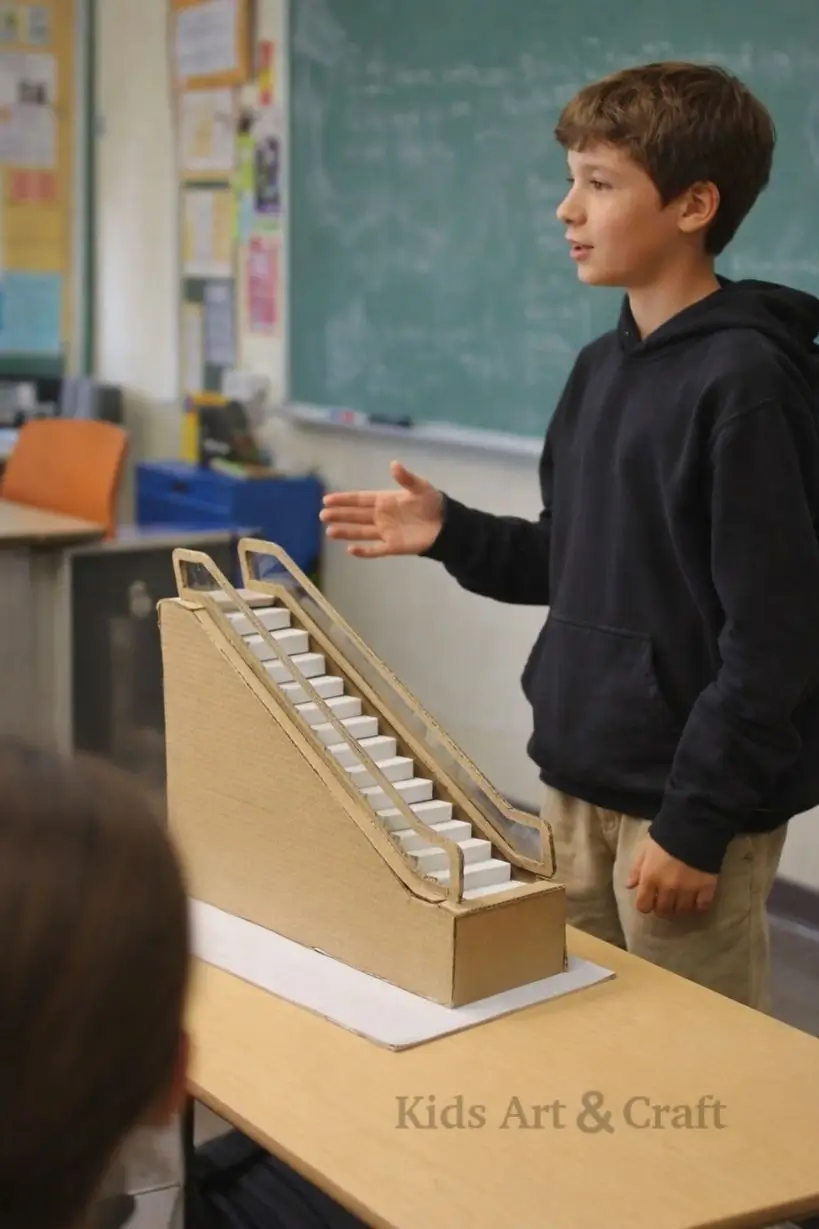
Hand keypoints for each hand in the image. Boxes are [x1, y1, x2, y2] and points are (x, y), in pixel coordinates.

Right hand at [320, 461, 443, 558]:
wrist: (446, 524)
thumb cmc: (432, 503)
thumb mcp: (420, 487)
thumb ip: (405, 478)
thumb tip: (393, 464)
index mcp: (384, 500)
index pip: (360, 500)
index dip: (344, 499)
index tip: (327, 499)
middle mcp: (381, 516)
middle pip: (356, 516)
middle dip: (340, 515)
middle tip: (322, 515)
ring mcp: (385, 532)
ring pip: (361, 532)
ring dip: (346, 532)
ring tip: (329, 531)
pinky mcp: (393, 547)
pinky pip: (375, 550)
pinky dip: (364, 551)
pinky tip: (350, 550)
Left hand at [626, 835, 717, 918]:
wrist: (694, 827)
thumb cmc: (665, 836)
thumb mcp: (645, 849)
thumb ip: (637, 868)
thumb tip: (629, 886)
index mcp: (650, 878)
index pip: (643, 906)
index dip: (645, 905)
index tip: (650, 899)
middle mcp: (667, 888)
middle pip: (663, 911)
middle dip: (663, 907)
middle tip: (667, 899)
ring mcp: (687, 890)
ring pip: (682, 911)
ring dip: (680, 907)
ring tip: (682, 898)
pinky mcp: (706, 888)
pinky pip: (702, 906)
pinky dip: (699, 905)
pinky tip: (698, 898)